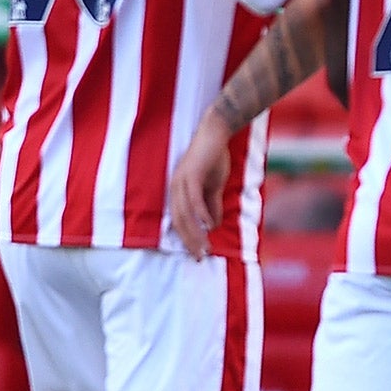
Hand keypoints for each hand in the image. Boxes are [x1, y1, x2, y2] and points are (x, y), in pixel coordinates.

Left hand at [168, 118, 233, 259]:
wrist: (215, 133)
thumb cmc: (213, 158)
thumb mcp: (214, 186)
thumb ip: (211, 205)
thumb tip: (212, 225)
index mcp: (178, 192)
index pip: (179, 221)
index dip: (187, 239)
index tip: (198, 254)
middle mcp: (175, 188)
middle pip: (178, 221)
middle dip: (189, 241)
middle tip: (200, 257)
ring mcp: (181, 181)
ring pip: (184, 213)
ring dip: (195, 233)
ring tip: (205, 247)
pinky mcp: (191, 174)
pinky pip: (193, 198)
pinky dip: (200, 213)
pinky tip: (208, 225)